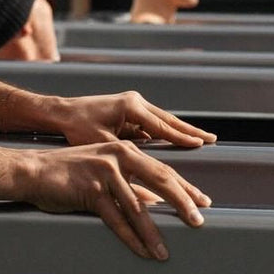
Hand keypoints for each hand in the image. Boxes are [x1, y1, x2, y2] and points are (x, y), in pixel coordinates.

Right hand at [16, 140, 210, 259]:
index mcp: (125, 150)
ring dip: (153, 233)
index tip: (202, 202)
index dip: (185, 187)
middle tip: (198, 221)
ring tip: (164, 251)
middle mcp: (119, 156)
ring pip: (137, 207)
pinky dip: (130, 238)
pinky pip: (116, 219)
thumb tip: (152, 203)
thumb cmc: (67, 172)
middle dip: (182, 203)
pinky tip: (141, 251)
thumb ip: (128, 185)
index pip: (162, 170)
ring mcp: (104, 171)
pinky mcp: (90, 189)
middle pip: (160, 181)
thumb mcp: (102, 171)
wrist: (33, 170)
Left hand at [52, 91, 216, 148]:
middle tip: (212, 139)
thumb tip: (147, 171)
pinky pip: (153, 124)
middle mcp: (136, 102)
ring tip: (202, 140)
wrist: (61, 112)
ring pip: (163, 121)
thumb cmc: (77, 128)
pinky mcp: (129, 112)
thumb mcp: (103, 143)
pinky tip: (179, 140)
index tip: (202, 144)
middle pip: (170, 120)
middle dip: (191, 132)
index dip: (182, 138)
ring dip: (182, 131)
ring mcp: (133, 105)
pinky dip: (167, 132)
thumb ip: (127, 155)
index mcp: (131, 107)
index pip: (163, 126)